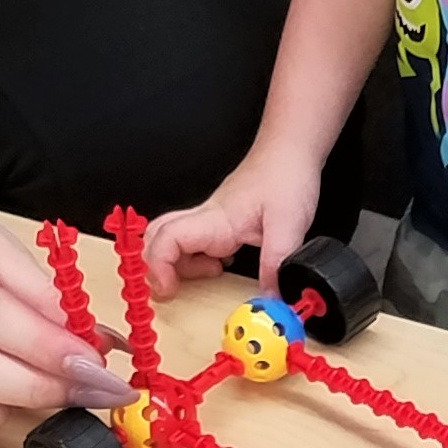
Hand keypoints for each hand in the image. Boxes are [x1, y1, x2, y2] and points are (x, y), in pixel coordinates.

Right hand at [143, 140, 322, 295]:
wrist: (290, 149)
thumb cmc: (285, 174)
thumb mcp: (289, 224)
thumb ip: (277, 264)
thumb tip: (270, 299)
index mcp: (216, 220)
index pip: (166, 241)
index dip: (157, 268)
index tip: (168, 289)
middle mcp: (207, 219)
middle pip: (156, 240)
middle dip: (156, 268)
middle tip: (173, 289)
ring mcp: (211, 218)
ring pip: (171, 241)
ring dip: (178, 266)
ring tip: (208, 277)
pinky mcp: (221, 220)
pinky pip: (193, 241)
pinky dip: (195, 259)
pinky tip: (219, 266)